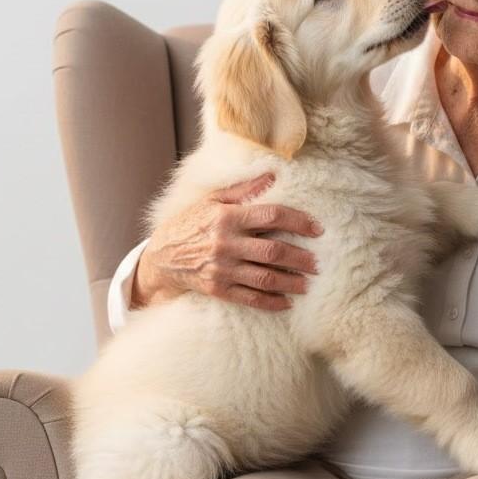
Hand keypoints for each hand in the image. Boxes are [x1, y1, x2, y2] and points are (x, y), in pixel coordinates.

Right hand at [131, 172, 322, 311]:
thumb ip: (244, 190)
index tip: (317, 229)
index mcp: (227, 217)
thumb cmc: (190, 223)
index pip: (272, 215)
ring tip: (307, 283)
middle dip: (300, 257)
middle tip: (318, 263)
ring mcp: (222, 269)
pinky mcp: (217, 289)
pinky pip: (249, 298)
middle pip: (273, 250)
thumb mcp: (212, 200)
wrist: (160, 257)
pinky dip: (270, 302)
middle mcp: (226, 243)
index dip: (298, 221)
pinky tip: (286, 302)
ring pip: (265, 277)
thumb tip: (273, 175)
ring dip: (291, 282)